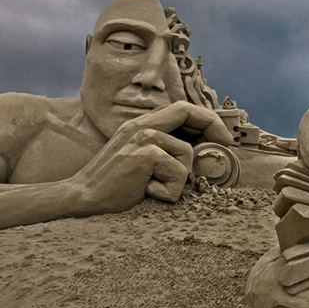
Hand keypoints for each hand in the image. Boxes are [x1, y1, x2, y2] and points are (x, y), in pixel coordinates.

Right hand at [71, 101, 232, 212]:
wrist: (83, 199)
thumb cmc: (114, 186)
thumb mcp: (138, 160)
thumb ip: (161, 150)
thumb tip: (198, 153)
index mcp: (141, 125)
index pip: (180, 109)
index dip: (205, 118)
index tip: (221, 136)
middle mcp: (141, 125)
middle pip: (186, 111)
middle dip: (212, 126)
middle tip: (225, 144)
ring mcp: (141, 138)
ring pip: (185, 153)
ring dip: (178, 179)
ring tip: (153, 188)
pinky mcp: (144, 155)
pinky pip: (177, 173)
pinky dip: (168, 191)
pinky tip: (147, 193)